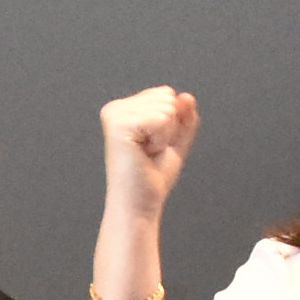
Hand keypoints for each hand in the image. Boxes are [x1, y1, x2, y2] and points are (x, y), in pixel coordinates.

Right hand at [98, 85, 198, 218]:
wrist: (140, 204)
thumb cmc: (152, 178)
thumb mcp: (175, 141)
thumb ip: (184, 117)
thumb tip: (185, 96)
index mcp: (124, 109)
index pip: (165, 94)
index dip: (171, 124)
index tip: (153, 146)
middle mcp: (115, 109)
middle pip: (167, 97)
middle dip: (169, 129)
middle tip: (149, 152)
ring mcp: (115, 115)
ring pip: (166, 108)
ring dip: (164, 136)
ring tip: (146, 154)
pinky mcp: (119, 125)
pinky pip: (161, 119)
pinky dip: (160, 140)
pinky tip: (144, 153)